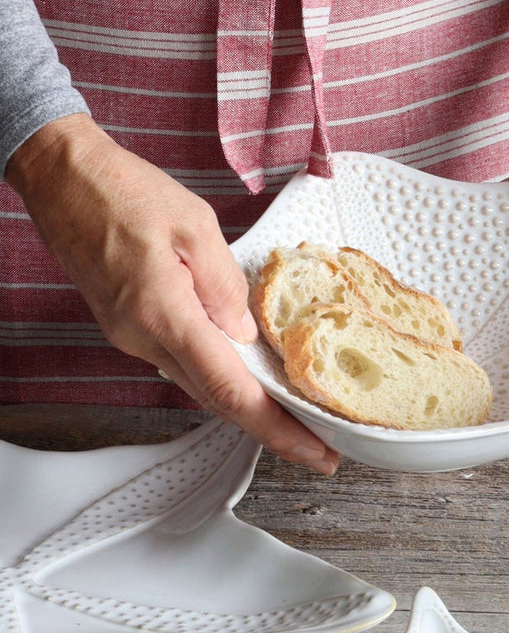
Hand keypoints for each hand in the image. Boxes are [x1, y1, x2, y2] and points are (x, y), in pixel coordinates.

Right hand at [7, 113, 338, 474]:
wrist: (64, 181)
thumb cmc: (125, 192)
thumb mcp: (194, 225)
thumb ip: (225, 285)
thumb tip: (245, 333)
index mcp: (164, 314)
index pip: (229, 389)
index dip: (276, 428)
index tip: (315, 451)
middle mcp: (144, 339)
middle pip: (217, 399)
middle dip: (272, 429)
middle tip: (320, 445)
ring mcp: (133, 338)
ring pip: (199, 384)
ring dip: (247, 404)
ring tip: (294, 413)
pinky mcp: (130, 329)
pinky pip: (182, 363)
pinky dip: (220, 375)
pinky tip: (246, 373)